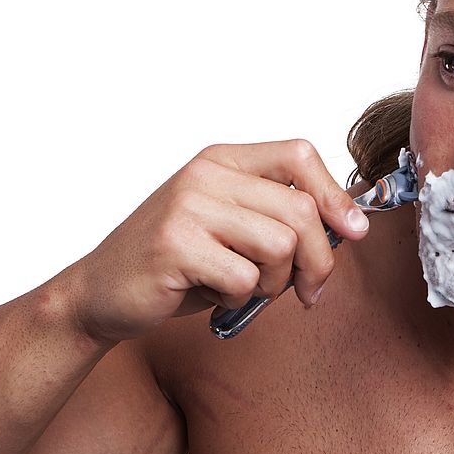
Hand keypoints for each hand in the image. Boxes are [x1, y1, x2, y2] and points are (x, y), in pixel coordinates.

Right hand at [61, 139, 369, 343]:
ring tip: (246, 288)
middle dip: (318, 261)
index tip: (354, 231)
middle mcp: (205, 174)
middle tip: (308, 289)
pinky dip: (240, 299)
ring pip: (280, 245)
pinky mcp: (175, 245)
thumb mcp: (230, 226)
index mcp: (222, 160)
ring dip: (275, 282)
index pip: (299, 155)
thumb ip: (278, 216)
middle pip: (300, 212)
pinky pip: (245, 278)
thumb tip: (349, 227)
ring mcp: (188, 206)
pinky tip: (214, 295)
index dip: (336, 194)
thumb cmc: (176, 263)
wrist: (99, 292)